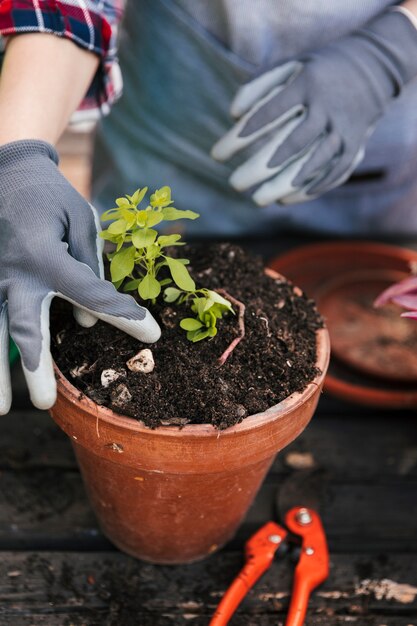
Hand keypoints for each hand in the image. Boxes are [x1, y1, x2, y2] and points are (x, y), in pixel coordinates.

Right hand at [0, 140, 159, 413]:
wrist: (7, 167)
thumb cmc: (51, 195)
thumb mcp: (81, 220)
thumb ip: (89, 269)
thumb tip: (88, 322)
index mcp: (47, 255)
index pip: (92, 295)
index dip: (125, 316)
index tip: (151, 335)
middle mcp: (15, 271)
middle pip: (24, 328)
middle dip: (35, 368)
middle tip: (45, 404)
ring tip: (0, 408)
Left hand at [212, 8, 416, 204]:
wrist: (373, 68)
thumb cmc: (316, 71)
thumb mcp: (288, 67)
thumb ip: (257, 86)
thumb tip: (233, 116)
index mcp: (306, 84)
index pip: (268, 113)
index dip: (240, 136)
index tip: (217, 155)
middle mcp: (327, 107)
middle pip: (290, 143)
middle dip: (260, 167)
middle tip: (234, 185)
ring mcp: (343, 129)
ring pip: (312, 163)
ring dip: (283, 185)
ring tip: (258, 200)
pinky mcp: (355, 146)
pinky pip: (333, 173)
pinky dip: (309, 189)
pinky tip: (285, 199)